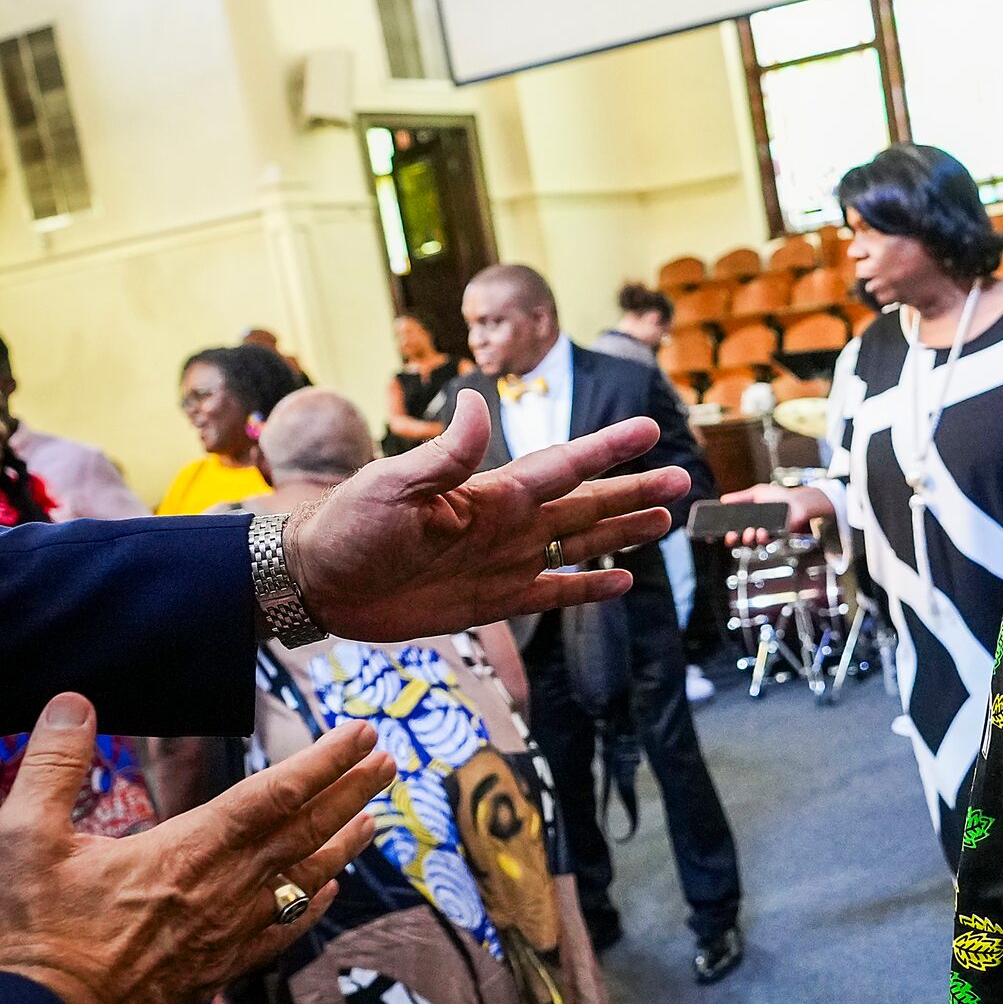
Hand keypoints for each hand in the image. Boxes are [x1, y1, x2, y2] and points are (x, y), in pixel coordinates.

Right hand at [0, 692, 392, 1003]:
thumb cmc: (31, 937)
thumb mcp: (24, 837)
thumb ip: (53, 765)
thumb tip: (72, 703)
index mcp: (187, 852)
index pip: (274, 794)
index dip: (324, 761)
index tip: (362, 733)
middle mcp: (223, 892)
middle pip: (304, 833)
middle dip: (350, 792)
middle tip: (389, 760)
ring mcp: (226, 937)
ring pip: (302, 882)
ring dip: (342, 845)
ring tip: (374, 819)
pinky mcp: (217, 973)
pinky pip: (282, 933)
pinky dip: (311, 905)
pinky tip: (327, 892)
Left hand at [285, 391, 689, 641]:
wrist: (320, 581)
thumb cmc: (349, 524)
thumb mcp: (393, 484)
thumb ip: (446, 453)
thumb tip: (479, 402)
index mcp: (490, 493)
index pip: (562, 467)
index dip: (606, 450)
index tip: (647, 429)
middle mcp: (507, 523)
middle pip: (586, 505)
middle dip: (633, 490)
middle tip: (682, 476)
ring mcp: (504, 562)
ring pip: (579, 545)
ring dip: (621, 532)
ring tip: (665, 518)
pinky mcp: (493, 600)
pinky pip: (552, 593)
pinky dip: (587, 589)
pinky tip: (620, 581)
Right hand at [720, 481, 834, 541]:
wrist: (798, 500)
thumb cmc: (780, 496)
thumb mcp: (756, 493)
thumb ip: (740, 497)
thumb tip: (723, 500)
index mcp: (749, 520)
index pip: (734, 530)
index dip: (726, 534)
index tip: (718, 534)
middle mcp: (756, 529)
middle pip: (740, 540)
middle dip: (734, 539)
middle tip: (731, 536)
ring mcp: (766, 534)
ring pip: (753, 543)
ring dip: (748, 539)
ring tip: (750, 531)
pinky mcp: (777, 537)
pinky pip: (767, 542)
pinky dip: (762, 538)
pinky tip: (761, 531)